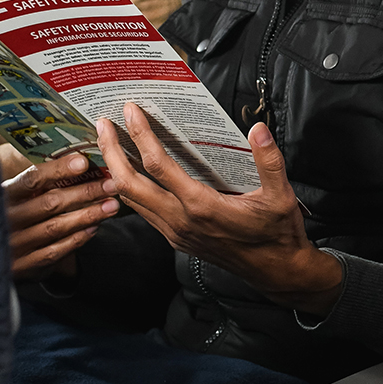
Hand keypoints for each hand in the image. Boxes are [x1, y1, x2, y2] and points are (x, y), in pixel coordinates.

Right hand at [3, 151, 118, 279]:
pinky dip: (76, 239)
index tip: (84, 161)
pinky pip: (54, 251)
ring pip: (55, 227)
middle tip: (111, 184)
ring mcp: (14, 244)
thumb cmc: (9, 214)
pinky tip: (94, 228)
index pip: (32, 179)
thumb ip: (37, 181)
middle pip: (49, 202)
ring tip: (111, 205)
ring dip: (87, 215)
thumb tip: (76, 159)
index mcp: (2, 195)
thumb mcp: (13, 195)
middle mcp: (6, 219)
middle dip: (85, 192)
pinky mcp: (23, 265)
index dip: (58, 170)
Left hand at [95, 105, 343, 314]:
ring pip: (130, 200)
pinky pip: (142, 212)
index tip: (130, 112)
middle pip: (129, 184)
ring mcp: (175, 232)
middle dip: (111, 151)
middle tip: (102, 124)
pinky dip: (128, 189)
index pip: (159, 166)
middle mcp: (181, 220)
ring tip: (108, 143)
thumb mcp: (280, 195)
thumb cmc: (277, 234)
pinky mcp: (176, 238)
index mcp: (202, 206)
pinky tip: (128, 173)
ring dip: (115, 170)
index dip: (140, 136)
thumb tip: (257, 129)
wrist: (274, 271)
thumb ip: (269, 161)